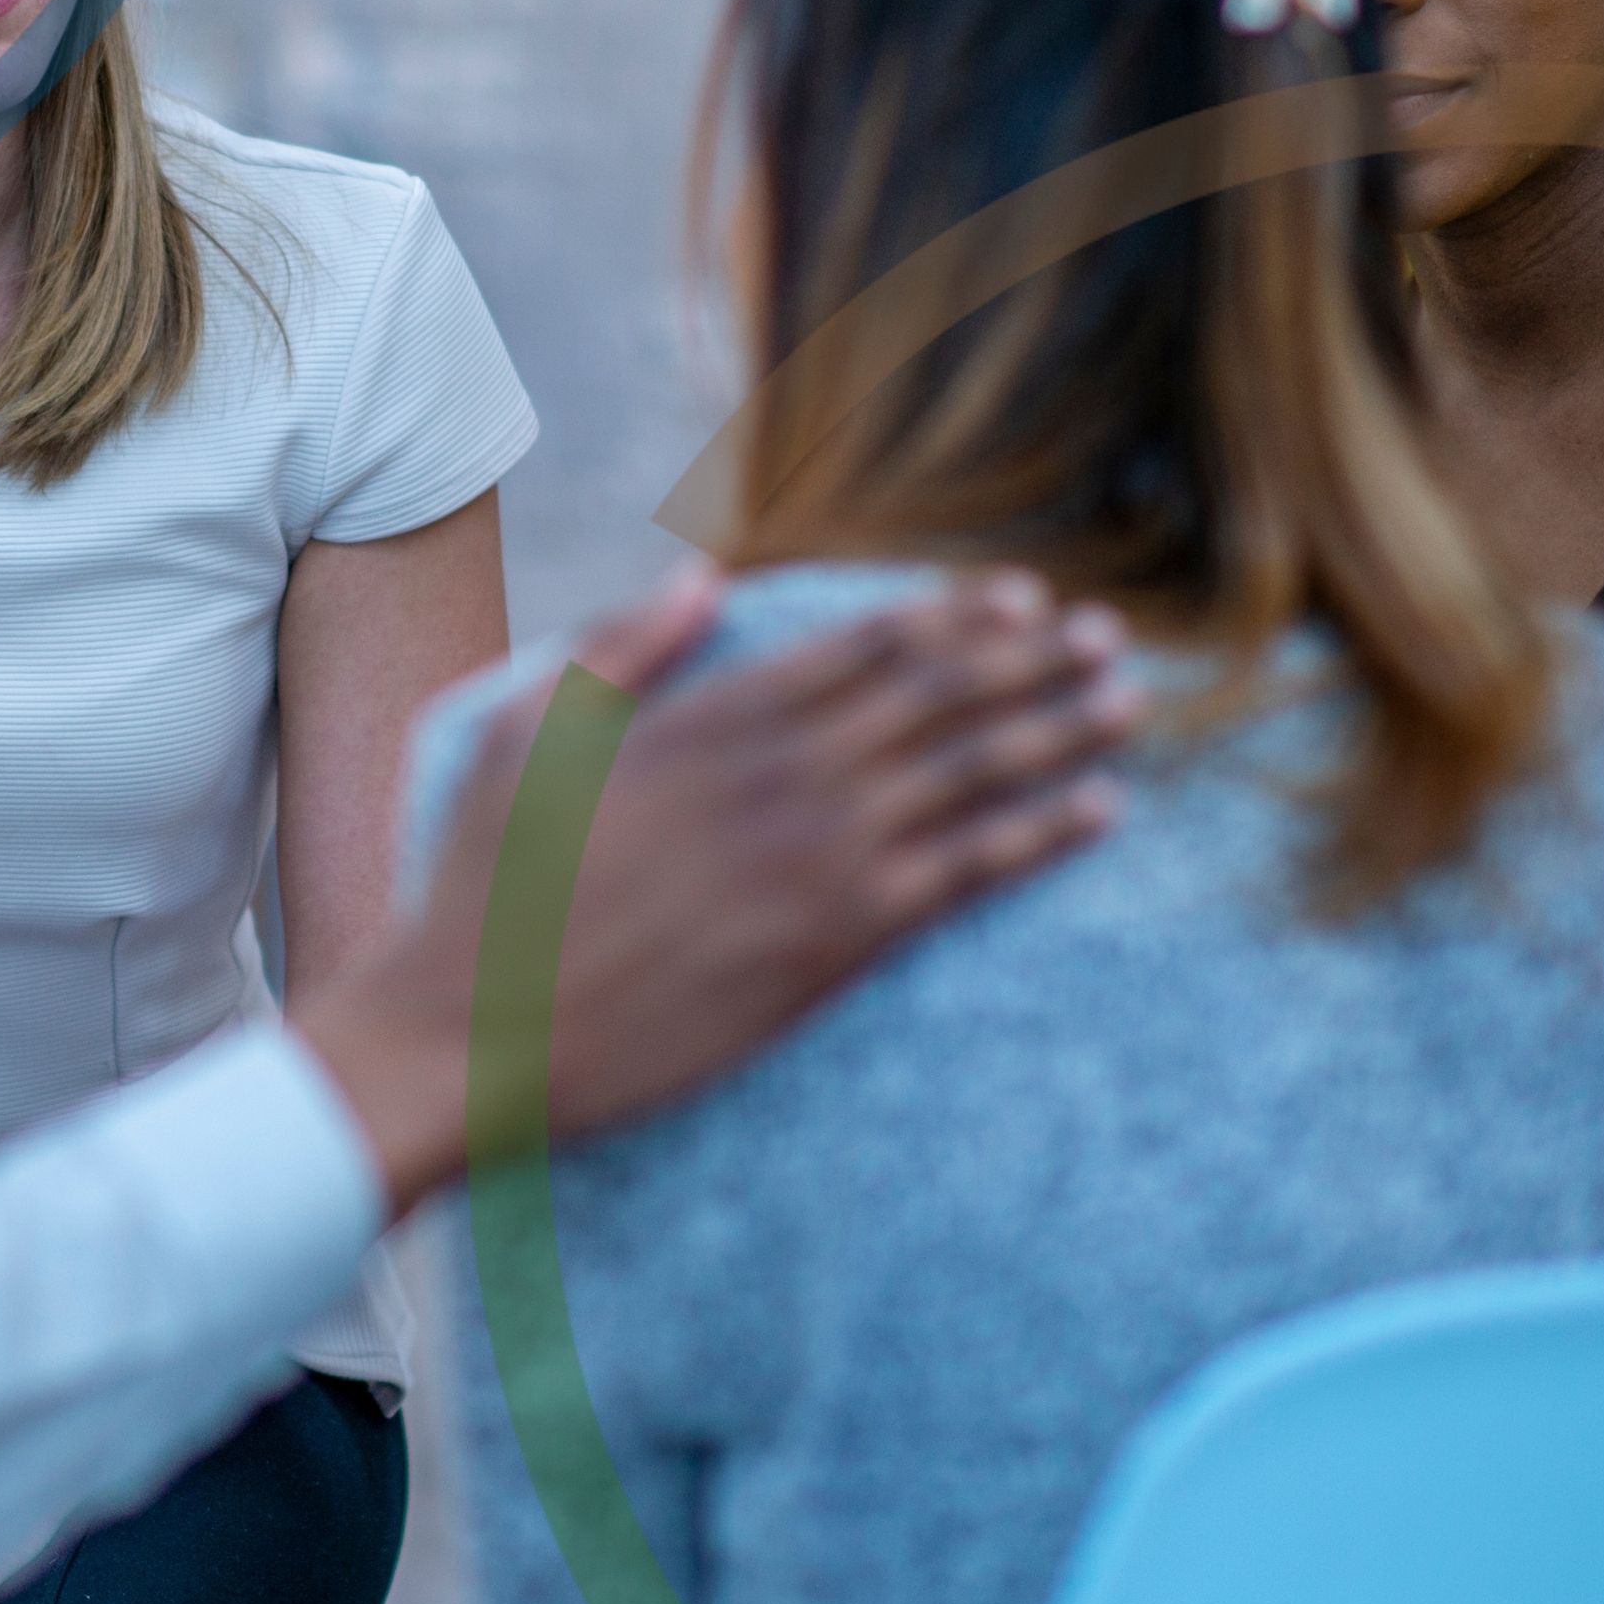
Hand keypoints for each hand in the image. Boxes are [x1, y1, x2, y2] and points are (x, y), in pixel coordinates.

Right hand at [296, 559, 1141, 1209]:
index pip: (870, 644)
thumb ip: (626, 645)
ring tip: (1125, 702)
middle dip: (1035, 660)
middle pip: (944, 695)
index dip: (958, 616)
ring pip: (973, 773)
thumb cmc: (487, 883)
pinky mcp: (836, 942)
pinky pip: (966, 874)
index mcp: (717, 713)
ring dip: (1059, 731)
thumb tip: (706, 576)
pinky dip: (1041, 835)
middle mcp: (785, 771)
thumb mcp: (531, 726)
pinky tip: (1099, 810)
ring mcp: (818, 855)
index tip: (1022, 598)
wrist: (477, 1027)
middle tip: (1106, 637)